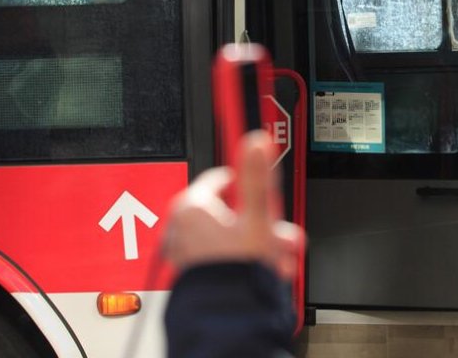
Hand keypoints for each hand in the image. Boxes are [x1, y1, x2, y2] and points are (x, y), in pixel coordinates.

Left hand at [163, 131, 304, 279]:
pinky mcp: (189, 270)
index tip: (260, 190)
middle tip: (277, 233)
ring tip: (274, 257)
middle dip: (258, 221)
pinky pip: (217, 255)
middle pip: (227, 210)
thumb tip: (257, 141)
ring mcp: (183, 250)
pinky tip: (258, 269)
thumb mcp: (257, 217)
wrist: (226, 315)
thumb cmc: (237, 269)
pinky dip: (237, 258)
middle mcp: (180, 226)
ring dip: (252, 242)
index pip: (220, 179)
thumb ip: (257, 177)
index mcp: (191, 207)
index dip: (246, 184)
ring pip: (224, 235)